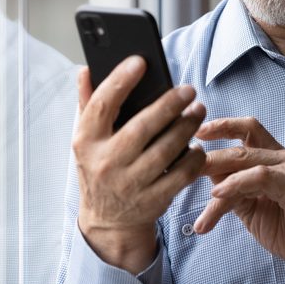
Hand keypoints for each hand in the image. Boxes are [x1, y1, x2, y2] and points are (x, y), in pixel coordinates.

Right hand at [73, 55, 205, 272]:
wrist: (107, 222)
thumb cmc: (100, 167)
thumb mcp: (87, 139)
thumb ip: (88, 103)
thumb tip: (86, 70)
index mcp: (86, 142)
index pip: (102, 106)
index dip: (120, 81)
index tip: (140, 61)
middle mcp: (106, 163)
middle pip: (142, 128)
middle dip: (169, 105)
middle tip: (188, 90)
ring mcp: (130, 185)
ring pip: (166, 150)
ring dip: (187, 126)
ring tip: (199, 110)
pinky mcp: (153, 200)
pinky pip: (181, 174)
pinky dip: (194, 157)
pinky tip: (198, 144)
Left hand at [193, 117, 284, 280]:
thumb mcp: (253, 206)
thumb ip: (234, 188)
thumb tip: (205, 172)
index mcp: (279, 157)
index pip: (249, 129)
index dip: (223, 125)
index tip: (198, 131)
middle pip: (243, 145)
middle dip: (209, 155)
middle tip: (182, 164)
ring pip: (247, 161)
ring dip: (216, 171)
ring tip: (191, 183)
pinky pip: (261, 178)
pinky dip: (236, 183)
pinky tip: (217, 196)